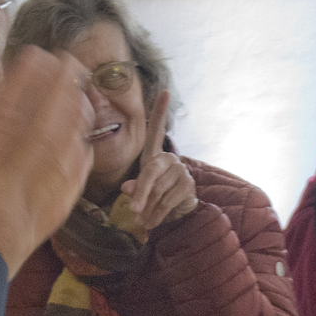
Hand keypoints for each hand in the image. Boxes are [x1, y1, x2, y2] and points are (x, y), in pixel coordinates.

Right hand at [0, 46, 91, 269]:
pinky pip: (64, 198)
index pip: (6, 114)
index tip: (38, 56)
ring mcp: (24, 213)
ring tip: (83, 97)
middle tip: (72, 63)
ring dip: (75, 124)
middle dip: (60, 93)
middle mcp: (5, 187)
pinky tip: (84, 152)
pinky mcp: (32, 237)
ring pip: (60, 160)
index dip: (26, 82)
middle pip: (43, 130)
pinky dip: (77, 170)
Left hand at [121, 90, 197, 230]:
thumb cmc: (152, 198)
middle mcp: (169, 159)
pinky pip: (168, 201)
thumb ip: (133, 188)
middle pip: (151, 173)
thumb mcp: (139, 191)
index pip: (156, 131)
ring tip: (142, 222)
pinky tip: (151, 223)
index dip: (160, 112)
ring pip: (158, 191)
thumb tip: (127, 188)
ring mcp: (180, 171)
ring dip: (148, 210)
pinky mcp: (188, 185)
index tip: (165, 92)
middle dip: (140, 193)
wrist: (176, 212)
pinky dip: (157, 215)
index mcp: (154, 156)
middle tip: (132, 211)